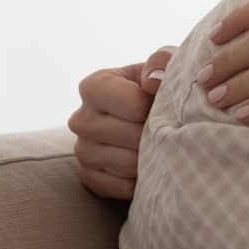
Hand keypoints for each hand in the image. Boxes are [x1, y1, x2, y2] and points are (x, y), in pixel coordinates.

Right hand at [68, 46, 172, 198]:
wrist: (158, 118)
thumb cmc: (162, 87)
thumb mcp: (168, 64)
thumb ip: (162, 61)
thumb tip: (152, 83)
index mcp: (94, 86)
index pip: (132, 104)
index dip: (155, 107)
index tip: (161, 104)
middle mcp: (80, 119)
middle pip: (129, 136)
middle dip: (154, 134)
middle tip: (167, 128)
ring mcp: (82, 150)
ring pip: (125, 163)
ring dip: (149, 157)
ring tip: (159, 144)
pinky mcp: (89, 178)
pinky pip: (121, 186)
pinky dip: (141, 179)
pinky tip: (148, 164)